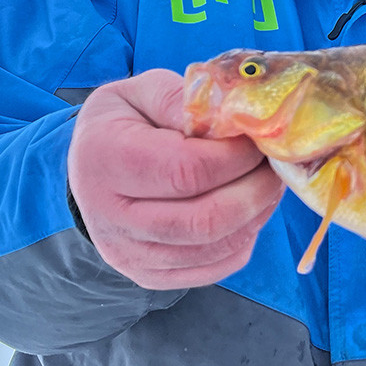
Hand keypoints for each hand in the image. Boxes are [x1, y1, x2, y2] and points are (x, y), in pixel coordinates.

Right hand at [67, 69, 284, 289]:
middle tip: (275, 165)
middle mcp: (109, 214)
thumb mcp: (143, 91)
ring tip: (267, 185)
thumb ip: (183, 99)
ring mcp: (126, 252)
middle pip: (204, 220)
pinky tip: (248, 211)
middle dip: (256, 191)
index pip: (186, 171)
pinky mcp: (146, 275)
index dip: (236, 158)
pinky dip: (243, 242)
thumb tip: (231, 117)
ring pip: (213, 248)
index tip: (258, 140)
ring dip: (256, 216)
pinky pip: (212, 269)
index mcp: (105, 158)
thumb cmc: (124, 121)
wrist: (90, 166)